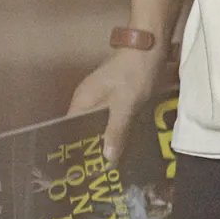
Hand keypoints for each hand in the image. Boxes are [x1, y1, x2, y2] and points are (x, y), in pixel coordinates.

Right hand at [67, 45, 175, 163]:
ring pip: (99, 123)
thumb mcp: (126, 104)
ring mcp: (102, 94)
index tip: (79, 173)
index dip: (73, 152)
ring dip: (106, 139)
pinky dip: (116, 128)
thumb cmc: (134, 72)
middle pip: (83, 130)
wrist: (151, 43)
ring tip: (112, 166)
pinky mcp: (116, 92)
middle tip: (99, 175)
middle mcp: (87, 99)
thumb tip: (107, 160)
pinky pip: (111, 116)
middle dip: (91, 149)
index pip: (68, 133)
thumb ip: (116, 131)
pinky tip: (126, 142)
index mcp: (82, 101)